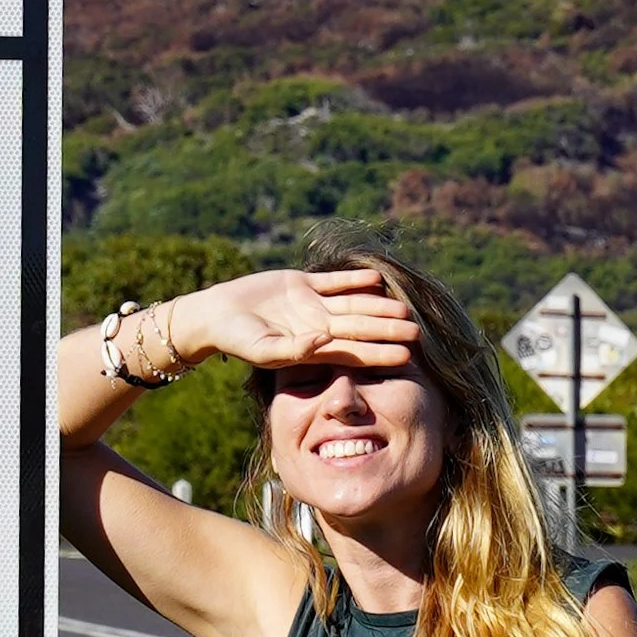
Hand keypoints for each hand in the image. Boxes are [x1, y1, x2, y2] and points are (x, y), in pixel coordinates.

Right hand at [188, 267, 422, 383]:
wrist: (216, 314)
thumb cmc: (237, 339)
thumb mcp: (263, 349)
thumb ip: (293, 349)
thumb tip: (323, 340)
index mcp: (312, 348)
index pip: (354, 352)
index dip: (380, 354)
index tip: (407, 357)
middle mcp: (317, 327)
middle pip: (361, 328)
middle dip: (389, 331)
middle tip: (419, 333)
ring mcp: (311, 305)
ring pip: (353, 305)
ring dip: (378, 306)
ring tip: (405, 309)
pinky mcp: (302, 284)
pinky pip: (334, 281)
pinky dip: (354, 279)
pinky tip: (376, 278)